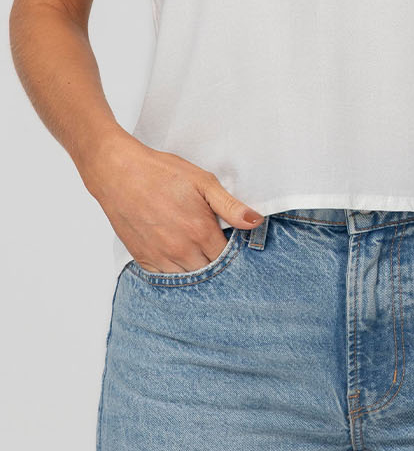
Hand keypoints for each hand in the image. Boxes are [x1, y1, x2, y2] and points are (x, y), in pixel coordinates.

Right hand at [82, 129, 262, 272]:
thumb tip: (256, 222)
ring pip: (188, 277)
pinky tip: (176, 253)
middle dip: (215, 260)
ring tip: (195, 247)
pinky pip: (165, 277)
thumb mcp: (203, 182)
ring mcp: (160, 258)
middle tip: (213, 242)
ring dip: (196, 266)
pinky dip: (174, 269)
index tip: (231, 239)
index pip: (227, 257)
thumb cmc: (162, 174)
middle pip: (209, 270)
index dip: (232, 250)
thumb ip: (231, 206)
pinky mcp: (143, 259)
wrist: (119, 174)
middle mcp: (181, 251)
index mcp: (200, 232)